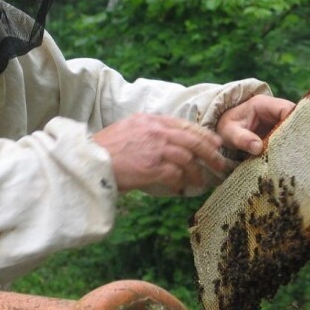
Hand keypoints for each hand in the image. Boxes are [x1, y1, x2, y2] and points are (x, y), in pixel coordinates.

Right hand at [93, 113, 225, 192]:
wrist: (89, 160)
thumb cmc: (104, 149)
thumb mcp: (128, 129)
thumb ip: (149, 132)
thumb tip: (168, 142)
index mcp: (150, 120)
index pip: (185, 125)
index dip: (204, 135)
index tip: (215, 143)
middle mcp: (156, 131)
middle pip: (193, 141)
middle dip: (211, 153)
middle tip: (220, 164)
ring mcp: (155, 149)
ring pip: (188, 159)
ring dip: (198, 172)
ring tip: (203, 182)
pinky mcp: (152, 167)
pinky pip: (176, 175)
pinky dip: (181, 183)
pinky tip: (181, 189)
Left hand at [216, 95, 295, 155]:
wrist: (223, 128)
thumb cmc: (226, 128)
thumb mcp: (230, 133)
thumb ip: (242, 139)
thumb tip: (258, 148)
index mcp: (263, 104)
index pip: (285, 108)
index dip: (294, 121)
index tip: (295, 138)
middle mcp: (274, 109)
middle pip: (295, 117)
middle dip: (298, 133)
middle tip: (299, 150)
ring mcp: (277, 120)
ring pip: (294, 127)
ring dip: (295, 140)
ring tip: (298, 155)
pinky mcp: (278, 130)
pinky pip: (289, 135)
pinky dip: (291, 145)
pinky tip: (293, 157)